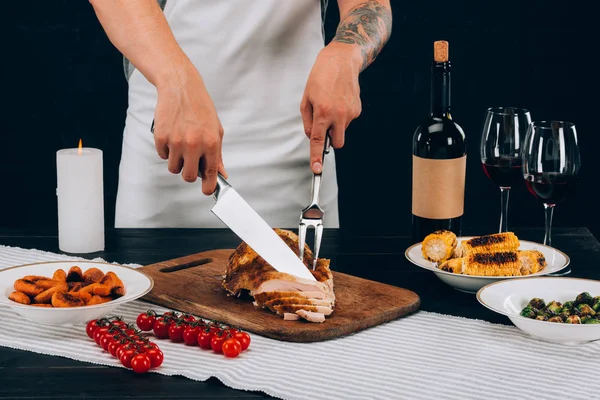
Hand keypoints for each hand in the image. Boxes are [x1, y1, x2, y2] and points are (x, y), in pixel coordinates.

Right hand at [153, 63, 226, 194]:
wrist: (180, 88)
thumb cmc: (201, 108)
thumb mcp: (216, 130)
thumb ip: (218, 155)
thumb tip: (221, 174)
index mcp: (211, 143)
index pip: (210, 174)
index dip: (208, 187)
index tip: (207, 191)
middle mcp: (194, 144)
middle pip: (187, 177)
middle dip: (189, 174)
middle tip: (190, 163)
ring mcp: (176, 141)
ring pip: (173, 168)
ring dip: (177, 162)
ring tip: (182, 145)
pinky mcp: (161, 137)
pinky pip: (162, 155)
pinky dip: (167, 150)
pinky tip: (172, 136)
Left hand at [300, 43, 361, 172]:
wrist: (341, 61)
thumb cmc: (320, 77)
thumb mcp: (306, 99)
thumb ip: (308, 121)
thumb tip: (312, 137)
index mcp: (322, 112)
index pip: (318, 141)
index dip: (316, 157)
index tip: (317, 169)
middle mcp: (338, 115)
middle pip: (336, 143)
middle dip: (330, 140)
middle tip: (324, 125)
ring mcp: (350, 113)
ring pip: (342, 131)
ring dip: (335, 125)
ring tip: (331, 105)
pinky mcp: (357, 109)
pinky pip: (348, 121)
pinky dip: (342, 116)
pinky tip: (339, 101)